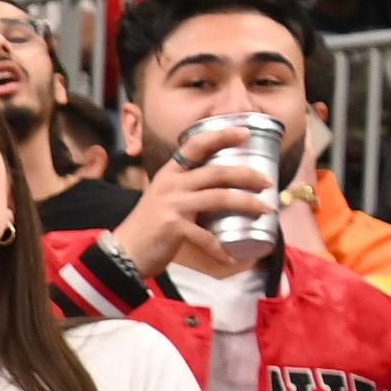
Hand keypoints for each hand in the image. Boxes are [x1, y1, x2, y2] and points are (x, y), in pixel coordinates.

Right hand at [107, 121, 279, 276]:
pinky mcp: (174, 227)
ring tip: (266, 210)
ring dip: (247, 203)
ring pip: (220, 197)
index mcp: (169, 174)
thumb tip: (220, 191)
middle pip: (217, 171)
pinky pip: (206, 237)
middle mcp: (171, 184)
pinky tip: (231, 258)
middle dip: (247, 174)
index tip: (245, 132)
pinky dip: (221, 249)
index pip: (195, 145)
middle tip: (268, 181)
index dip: (221, 135)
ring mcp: (173, 205)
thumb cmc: (147, 228)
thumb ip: (186, 191)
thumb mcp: (163, 199)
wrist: (122, 253)